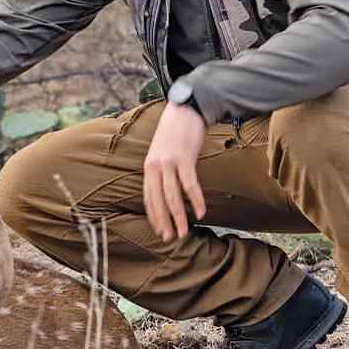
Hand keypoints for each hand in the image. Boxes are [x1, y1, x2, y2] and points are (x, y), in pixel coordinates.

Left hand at [143, 102, 207, 241]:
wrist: (184, 109)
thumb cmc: (175, 132)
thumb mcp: (162, 152)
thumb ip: (162, 170)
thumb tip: (167, 188)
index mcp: (148, 167)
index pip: (148, 197)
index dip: (153, 216)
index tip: (159, 230)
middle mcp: (154, 166)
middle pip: (158, 200)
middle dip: (164, 222)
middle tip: (169, 238)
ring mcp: (168, 162)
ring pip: (172, 196)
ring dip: (179, 217)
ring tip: (184, 232)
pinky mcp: (183, 158)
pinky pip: (189, 184)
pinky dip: (195, 200)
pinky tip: (201, 212)